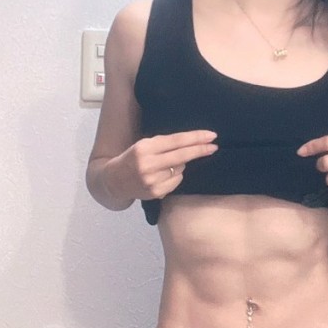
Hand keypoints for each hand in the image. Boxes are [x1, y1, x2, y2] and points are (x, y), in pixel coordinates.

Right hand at [103, 129, 218, 202]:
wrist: (113, 180)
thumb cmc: (132, 158)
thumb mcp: (143, 145)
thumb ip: (164, 144)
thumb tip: (192, 143)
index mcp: (144, 147)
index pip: (176, 141)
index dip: (195, 138)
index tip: (211, 135)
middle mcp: (148, 163)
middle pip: (182, 155)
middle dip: (200, 150)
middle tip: (214, 146)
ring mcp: (152, 180)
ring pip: (180, 169)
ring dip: (180, 165)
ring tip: (165, 166)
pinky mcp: (155, 192)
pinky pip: (176, 182)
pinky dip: (175, 177)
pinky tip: (163, 176)